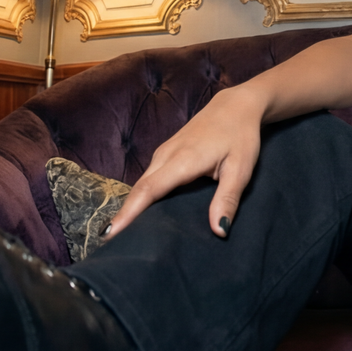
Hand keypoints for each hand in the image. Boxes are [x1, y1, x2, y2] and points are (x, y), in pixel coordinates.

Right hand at [104, 87, 263, 239]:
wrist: (236, 106)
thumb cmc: (240, 137)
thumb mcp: (241, 170)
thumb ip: (227, 199)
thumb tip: (219, 229)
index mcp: (182, 160)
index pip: (148, 191)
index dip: (128, 214)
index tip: (110, 234)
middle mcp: (166, 156)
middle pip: (139, 190)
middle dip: (124, 216)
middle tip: (111, 245)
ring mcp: (163, 153)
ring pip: (142, 184)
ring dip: (131, 207)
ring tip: (123, 235)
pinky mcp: (165, 153)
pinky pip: (148, 178)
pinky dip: (141, 196)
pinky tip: (142, 213)